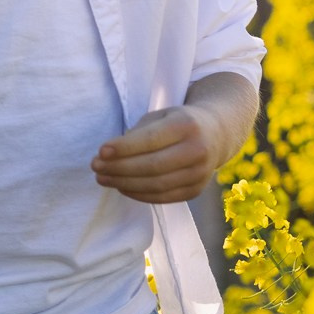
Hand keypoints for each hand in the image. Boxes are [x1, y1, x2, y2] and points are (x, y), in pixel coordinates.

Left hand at [91, 106, 223, 203]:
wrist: (217, 134)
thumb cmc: (179, 122)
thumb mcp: (162, 116)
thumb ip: (138, 133)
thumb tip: (109, 156)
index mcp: (187, 125)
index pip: (150, 140)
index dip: (124, 148)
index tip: (100, 152)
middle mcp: (197, 150)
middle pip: (152, 166)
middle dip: (119, 168)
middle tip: (96, 167)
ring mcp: (199, 173)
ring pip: (155, 185)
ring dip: (124, 184)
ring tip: (103, 178)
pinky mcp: (196, 190)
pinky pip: (162, 197)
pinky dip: (138, 194)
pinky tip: (122, 186)